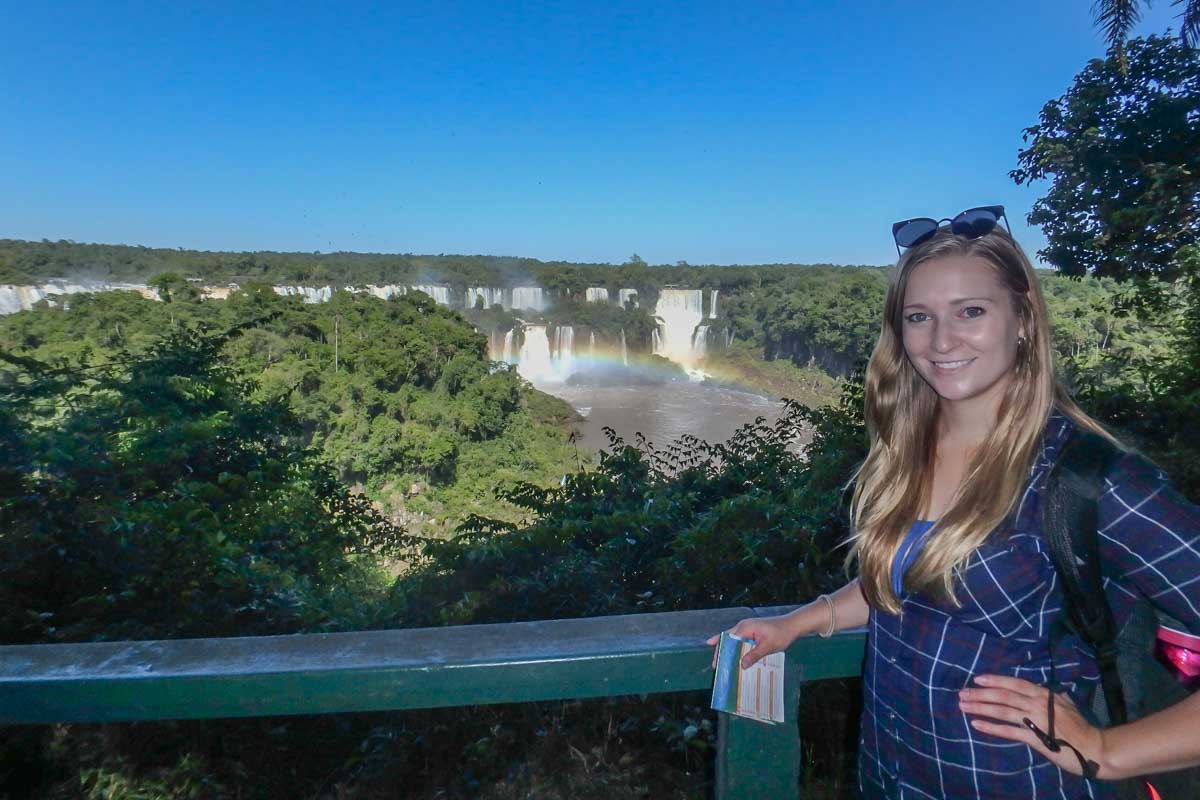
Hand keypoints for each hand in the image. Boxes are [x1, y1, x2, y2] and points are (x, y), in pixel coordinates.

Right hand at [706, 615, 798, 669]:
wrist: (792, 626)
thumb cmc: (781, 634)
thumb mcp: (768, 646)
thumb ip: (754, 655)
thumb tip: (742, 665)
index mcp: (745, 627)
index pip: (727, 639)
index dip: (721, 651)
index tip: (716, 662)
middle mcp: (744, 626)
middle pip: (727, 639)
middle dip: (721, 652)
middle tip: (716, 665)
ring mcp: (748, 628)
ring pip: (733, 640)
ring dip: (729, 651)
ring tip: (725, 664)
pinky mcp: (752, 632)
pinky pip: (741, 641)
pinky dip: (737, 649)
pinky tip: (737, 658)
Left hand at [959, 674, 1105, 777]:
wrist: (1094, 748)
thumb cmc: (1082, 727)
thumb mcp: (1068, 705)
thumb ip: (1056, 697)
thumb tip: (1053, 691)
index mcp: (1043, 695)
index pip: (1015, 683)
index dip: (995, 680)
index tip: (977, 679)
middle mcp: (1036, 704)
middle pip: (1003, 695)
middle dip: (980, 693)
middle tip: (962, 693)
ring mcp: (1035, 720)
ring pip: (1002, 711)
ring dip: (980, 708)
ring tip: (963, 706)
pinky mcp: (1035, 738)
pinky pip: (1009, 731)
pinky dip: (991, 728)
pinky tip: (976, 725)